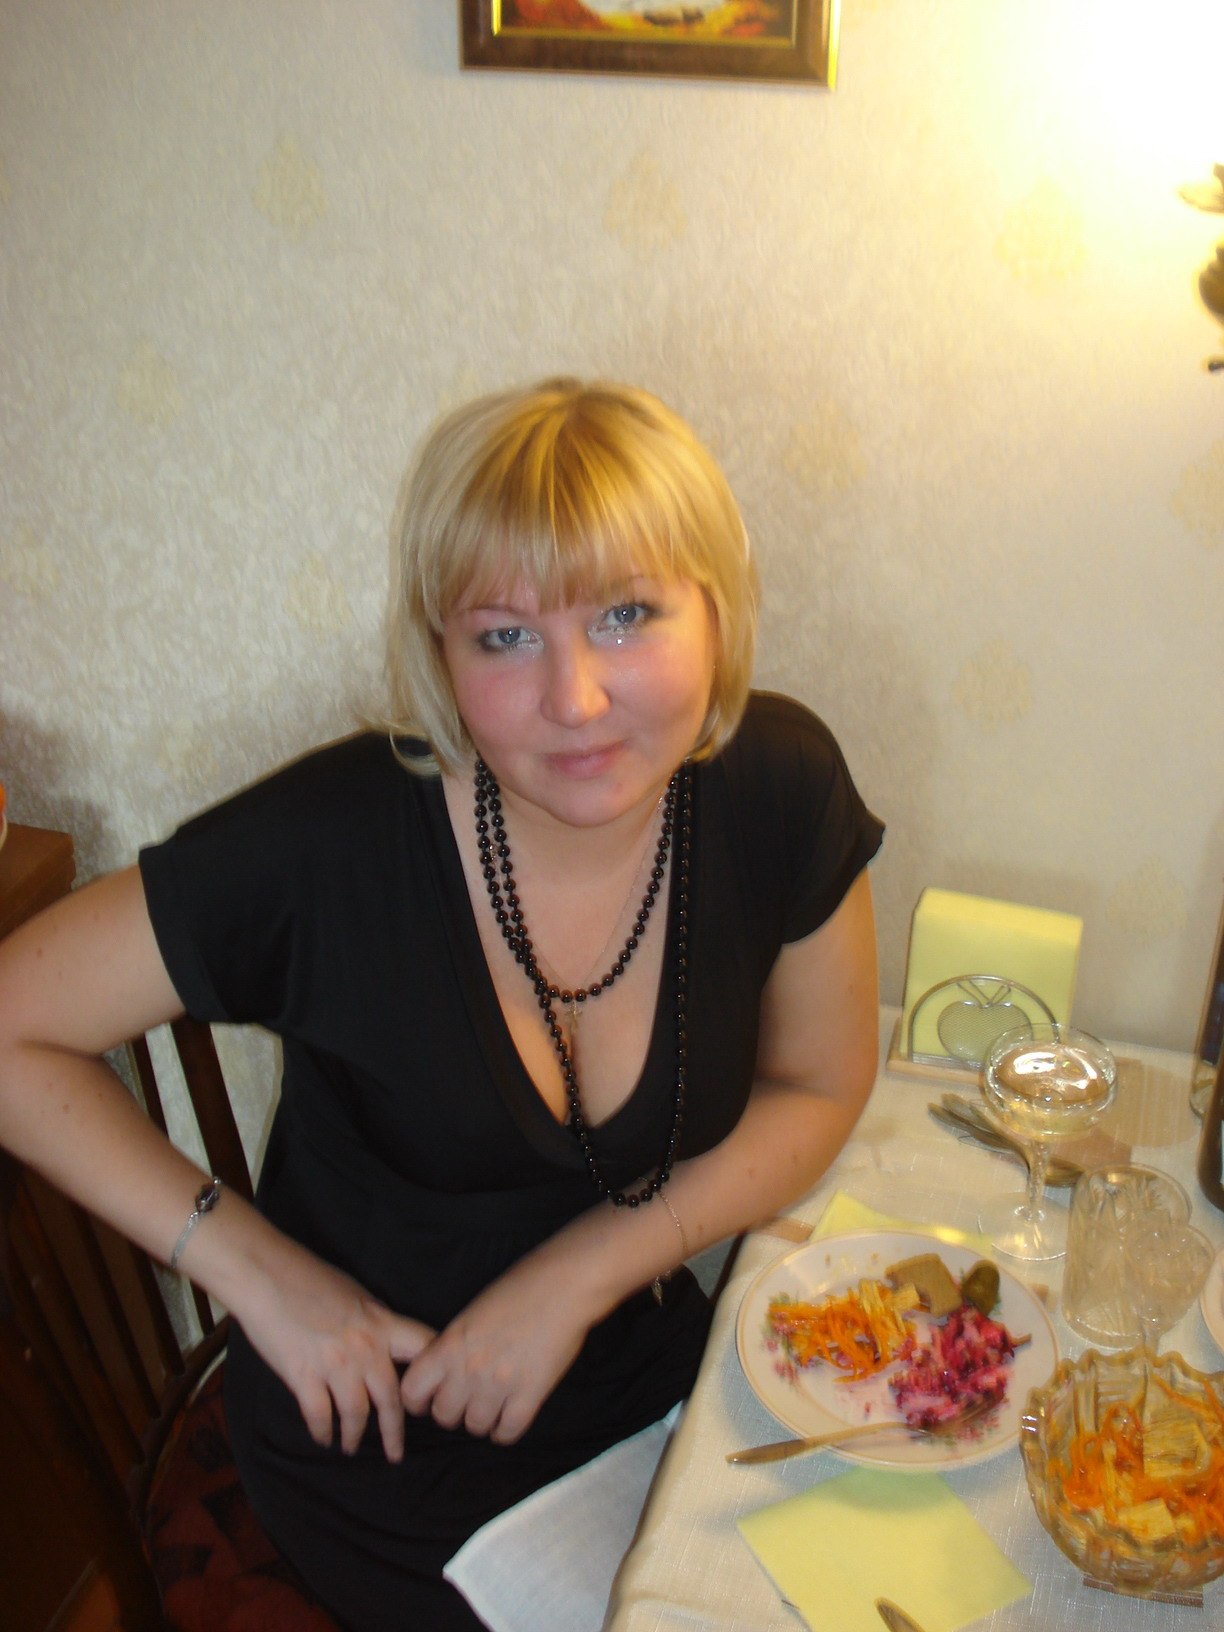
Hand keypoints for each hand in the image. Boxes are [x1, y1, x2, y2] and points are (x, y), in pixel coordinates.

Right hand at [234, 1241, 434, 1461]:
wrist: (266, 1276)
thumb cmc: (309, 1276)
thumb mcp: (356, 1294)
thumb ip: (373, 1322)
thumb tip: (384, 1342)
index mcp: (382, 1321)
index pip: (423, 1347)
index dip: (434, 1372)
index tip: (434, 1394)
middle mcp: (365, 1347)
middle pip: (391, 1398)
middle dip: (395, 1430)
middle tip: (396, 1453)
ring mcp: (335, 1364)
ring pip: (356, 1414)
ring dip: (354, 1436)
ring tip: (351, 1447)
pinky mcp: (303, 1376)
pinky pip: (319, 1416)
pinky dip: (322, 1432)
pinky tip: (323, 1438)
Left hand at [399, 1254, 601, 1443]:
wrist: (562, 1284)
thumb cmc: (519, 1287)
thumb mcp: (472, 1312)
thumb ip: (454, 1344)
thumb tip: (446, 1369)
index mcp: (450, 1343)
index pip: (411, 1391)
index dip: (418, 1400)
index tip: (429, 1399)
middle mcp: (469, 1368)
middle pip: (443, 1416)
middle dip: (452, 1412)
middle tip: (465, 1402)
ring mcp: (499, 1384)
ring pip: (475, 1427)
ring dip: (481, 1420)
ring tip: (490, 1407)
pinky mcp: (530, 1395)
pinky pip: (508, 1432)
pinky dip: (506, 1431)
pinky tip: (508, 1417)